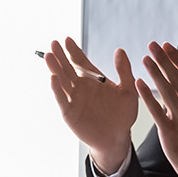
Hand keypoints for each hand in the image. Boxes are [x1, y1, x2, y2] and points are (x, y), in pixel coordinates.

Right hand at [46, 37, 138, 171]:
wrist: (117, 137)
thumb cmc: (123, 115)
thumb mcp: (128, 90)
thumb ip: (123, 70)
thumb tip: (119, 50)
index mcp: (93, 79)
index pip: (80, 61)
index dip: (73, 51)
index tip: (67, 39)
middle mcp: (80, 87)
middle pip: (67, 68)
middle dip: (60, 56)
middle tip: (54, 43)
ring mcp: (73, 99)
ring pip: (61, 80)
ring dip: (55, 69)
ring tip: (49, 56)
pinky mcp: (69, 112)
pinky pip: (61, 99)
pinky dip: (57, 89)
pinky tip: (53, 78)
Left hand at [136, 41, 177, 176]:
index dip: (176, 58)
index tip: (166, 45)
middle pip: (176, 79)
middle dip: (164, 60)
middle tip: (152, 45)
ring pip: (167, 92)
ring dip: (155, 74)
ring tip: (145, 59)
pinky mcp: (170, 131)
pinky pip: (157, 111)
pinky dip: (147, 97)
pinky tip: (138, 84)